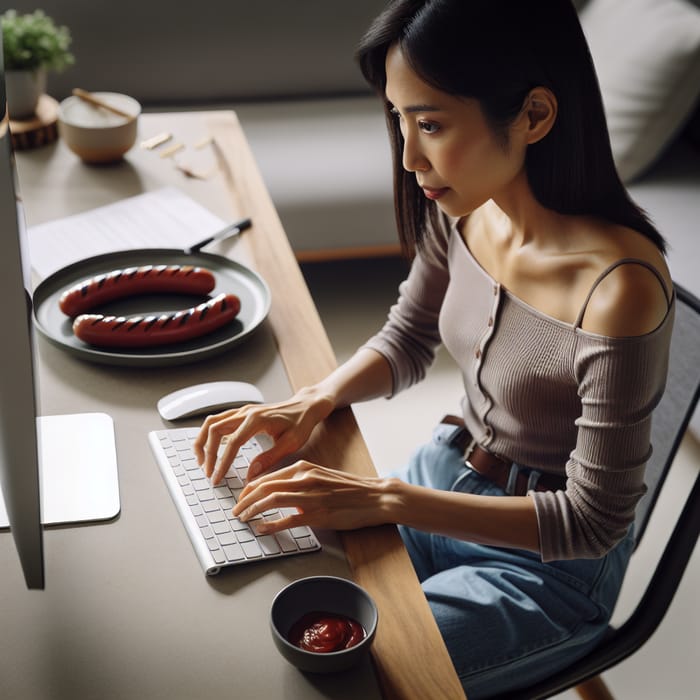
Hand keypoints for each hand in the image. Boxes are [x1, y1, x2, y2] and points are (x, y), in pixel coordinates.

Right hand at [192, 387, 333, 484]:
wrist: (306, 406)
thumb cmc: (301, 423)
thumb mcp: (291, 443)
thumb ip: (270, 458)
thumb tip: (250, 475)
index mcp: (258, 419)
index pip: (232, 442)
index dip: (222, 462)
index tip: (217, 478)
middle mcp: (246, 412)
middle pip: (214, 429)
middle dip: (207, 453)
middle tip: (208, 473)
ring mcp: (242, 410)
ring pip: (211, 422)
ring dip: (203, 441)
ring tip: (202, 462)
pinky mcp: (242, 412)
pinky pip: (218, 421)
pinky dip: (209, 434)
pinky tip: (210, 449)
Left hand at [232, 461, 393, 533]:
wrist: (375, 496)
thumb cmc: (349, 488)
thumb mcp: (321, 477)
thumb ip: (300, 483)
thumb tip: (281, 494)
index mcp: (304, 468)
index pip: (267, 477)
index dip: (249, 489)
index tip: (240, 498)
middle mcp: (305, 479)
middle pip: (264, 487)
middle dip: (245, 500)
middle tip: (235, 511)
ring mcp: (311, 497)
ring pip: (272, 500)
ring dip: (253, 510)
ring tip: (243, 519)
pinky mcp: (319, 514)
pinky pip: (289, 520)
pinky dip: (271, 525)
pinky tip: (262, 529)